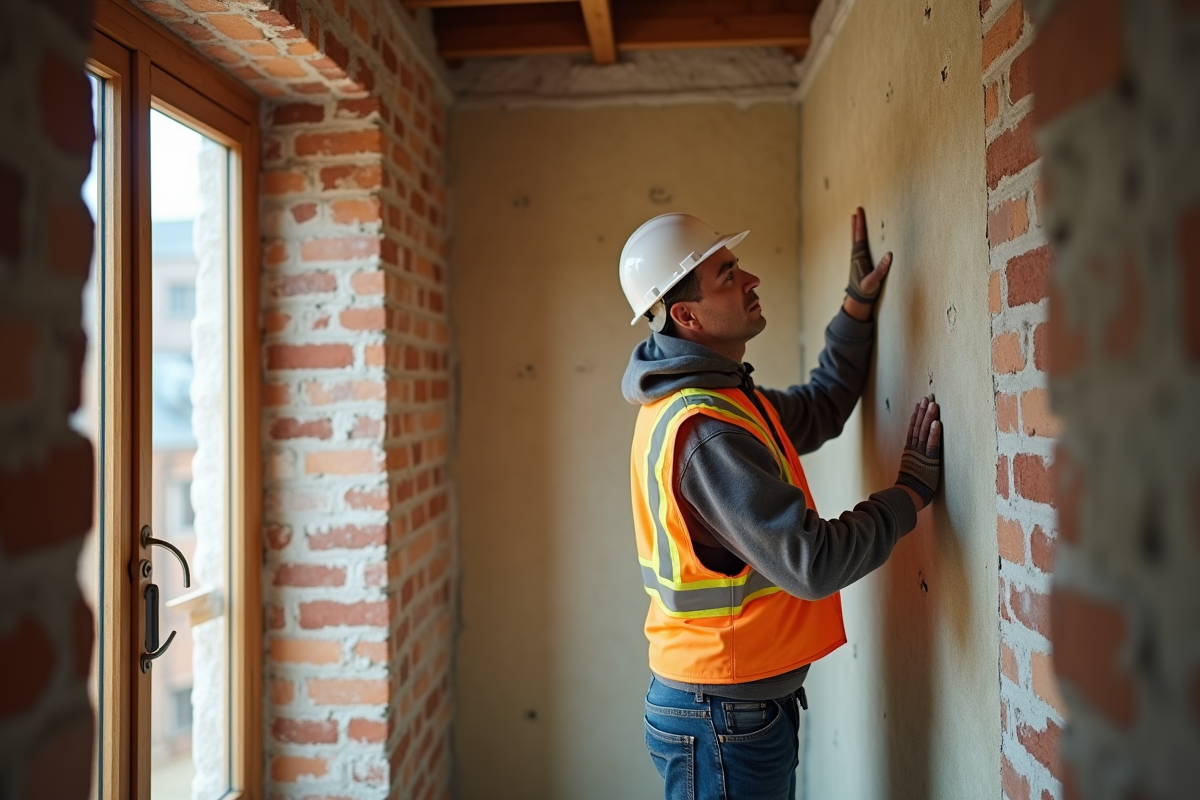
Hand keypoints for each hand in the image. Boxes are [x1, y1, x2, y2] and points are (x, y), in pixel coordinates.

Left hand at [843, 207, 891, 321]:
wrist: (857, 300)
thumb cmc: (866, 291)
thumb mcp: (874, 281)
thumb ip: (881, 269)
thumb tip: (889, 254)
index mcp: (859, 257)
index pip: (860, 236)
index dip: (859, 224)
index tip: (858, 212)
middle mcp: (856, 256)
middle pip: (856, 235)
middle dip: (857, 222)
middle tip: (857, 210)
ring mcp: (856, 259)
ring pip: (855, 240)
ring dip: (856, 229)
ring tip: (855, 219)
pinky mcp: (857, 263)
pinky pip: (858, 246)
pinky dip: (858, 238)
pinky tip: (859, 238)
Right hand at [895, 395, 941, 510]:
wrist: (907, 497)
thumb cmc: (910, 488)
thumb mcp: (910, 471)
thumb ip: (912, 462)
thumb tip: (913, 459)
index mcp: (910, 451)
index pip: (913, 430)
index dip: (916, 416)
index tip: (919, 404)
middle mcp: (914, 450)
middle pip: (918, 427)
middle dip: (923, 411)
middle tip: (926, 398)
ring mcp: (921, 454)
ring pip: (925, 432)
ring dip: (929, 417)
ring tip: (932, 404)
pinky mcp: (929, 461)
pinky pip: (932, 444)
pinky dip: (934, 433)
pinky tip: (937, 422)